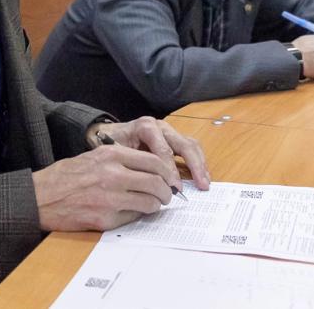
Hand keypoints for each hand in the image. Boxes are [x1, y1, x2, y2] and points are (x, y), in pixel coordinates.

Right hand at [32, 144, 175, 230]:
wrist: (39, 197)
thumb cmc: (64, 176)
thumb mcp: (93, 157)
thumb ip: (120, 160)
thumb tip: (149, 170)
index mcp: (110, 155)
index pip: (153, 161)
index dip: (166, 172)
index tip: (169, 178)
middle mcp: (113, 174)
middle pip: (156, 182)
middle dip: (166, 191)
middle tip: (166, 195)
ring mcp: (110, 198)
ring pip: (149, 202)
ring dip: (155, 205)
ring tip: (152, 205)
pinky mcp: (105, 218)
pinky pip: (134, 217)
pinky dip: (138, 216)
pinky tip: (133, 212)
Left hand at [91, 117, 210, 189]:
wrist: (108, 132)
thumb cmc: (111, 143)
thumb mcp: (115, 151)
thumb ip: (129, 164)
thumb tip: (145, 184)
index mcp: (145, 127)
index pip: (163, 149)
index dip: (170, 169)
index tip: (174, 186)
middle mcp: (160, 127)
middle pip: (183, 144)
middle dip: (193, 165)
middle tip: (200, 185)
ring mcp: (169, 132)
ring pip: (190, 145)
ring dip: (200, 164)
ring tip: (205, 183)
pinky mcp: (174, 139)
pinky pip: (191, 148)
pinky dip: (198, 163)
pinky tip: (202, 177)